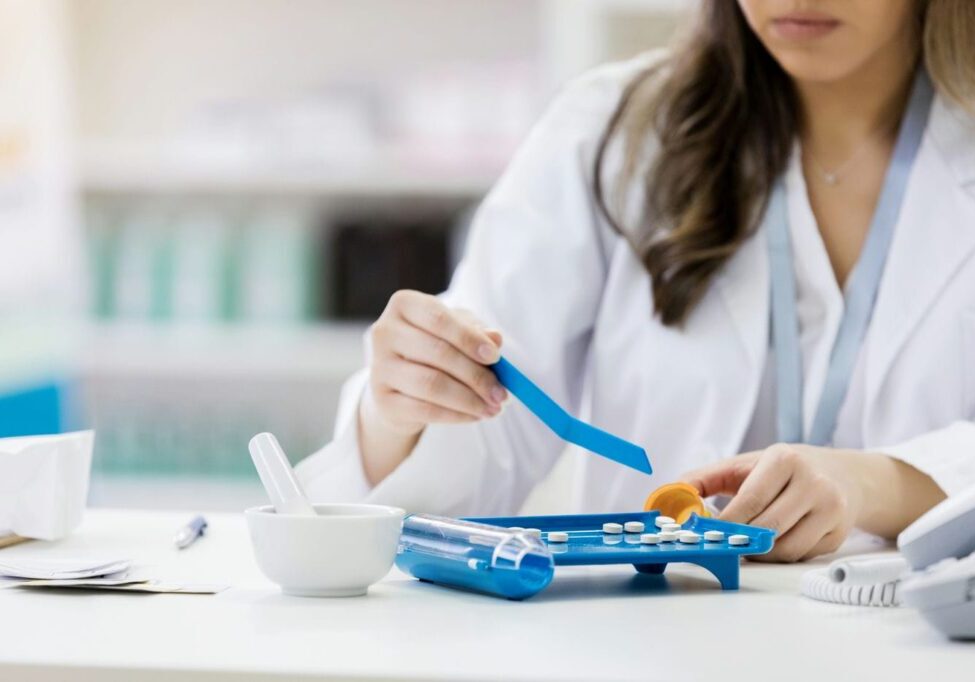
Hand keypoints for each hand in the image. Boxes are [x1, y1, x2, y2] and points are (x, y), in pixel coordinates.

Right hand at [357, 290, 506, 484]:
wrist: (402, 382)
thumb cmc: (434, 346)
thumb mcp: (457, 331)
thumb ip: (476, 331)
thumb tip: (495, 338)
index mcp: (404, 305)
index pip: (439, 318)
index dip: (469, 338)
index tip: (495, 357)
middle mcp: (384, 332)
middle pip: (437, 353)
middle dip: (476, 375)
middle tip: (501, 393)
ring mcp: (379, 367)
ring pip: (431, 384)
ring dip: (469, 399)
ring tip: (493, 408)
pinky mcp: (382, 399)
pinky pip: (424, 410)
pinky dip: (456, 415)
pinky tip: (475, 415)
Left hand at [682, 443, 862, 561]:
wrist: (842, 475)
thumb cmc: (784, 470)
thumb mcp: (744, 464)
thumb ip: (703, 479)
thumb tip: (669, 496)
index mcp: (785, 460)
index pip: (750, 500)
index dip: (727, 522)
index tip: (708, 532)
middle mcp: (814, 482)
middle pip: (768, 526)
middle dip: (741, 539)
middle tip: (723, 542)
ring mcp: (831, 509)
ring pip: (784, 547)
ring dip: (758, 552)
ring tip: (747, 541)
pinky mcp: (838, 533)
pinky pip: (799, 555)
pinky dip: (779, 555)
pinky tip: (773, 540)